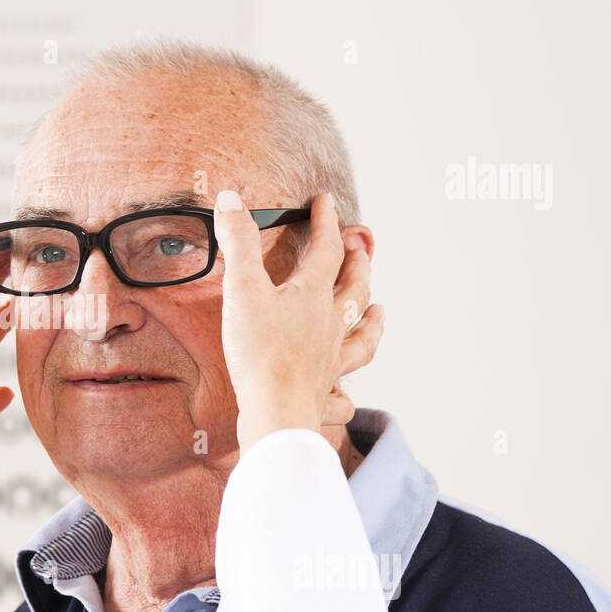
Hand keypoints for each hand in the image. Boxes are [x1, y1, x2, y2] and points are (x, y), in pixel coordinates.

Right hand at [213, 190, 383, 449]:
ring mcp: (330, 362)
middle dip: (357, 265)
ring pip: (361, 338)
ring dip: (372, 322)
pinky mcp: (321, 396)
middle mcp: (329, 327)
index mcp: (312, 296)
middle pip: (353, 290)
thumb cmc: (260, 353)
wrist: (275, 411)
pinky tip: (347, 396)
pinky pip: (341, 397)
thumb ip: (238, 242)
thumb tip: (231, 200)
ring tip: (379, 311)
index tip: (326, 202)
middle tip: (361, 248)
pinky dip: (345, 395)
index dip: (326, 222)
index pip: (326, 249)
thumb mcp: (242, 288)